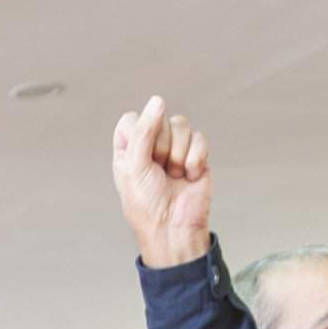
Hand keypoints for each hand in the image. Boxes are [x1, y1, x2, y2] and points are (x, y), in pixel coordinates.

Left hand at [110, 96, 210, 268]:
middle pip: (159, 119)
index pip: (131, 120)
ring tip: (173, 175)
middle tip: (158, 171)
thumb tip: (157, 100)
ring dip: (178, 154)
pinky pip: (199, 138)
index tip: (139, 156)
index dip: (138, 133)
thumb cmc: (147, 205)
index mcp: (128, 150)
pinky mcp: (196, 154)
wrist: (174, 228)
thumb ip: (143, 132)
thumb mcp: (134, 167)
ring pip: (181, 124)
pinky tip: (188, 177)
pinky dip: (194, 159)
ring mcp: (175, 149)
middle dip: (160, 147)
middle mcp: (150, 146)